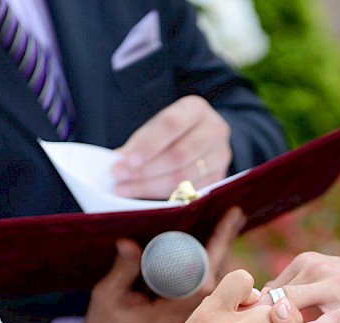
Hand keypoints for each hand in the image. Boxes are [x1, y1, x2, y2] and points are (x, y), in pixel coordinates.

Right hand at [75, 208, 244, 322]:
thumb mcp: (108, 297)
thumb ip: (123, 270)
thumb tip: (129, 242)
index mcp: (170, 315)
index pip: (202, 278)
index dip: (216, 248)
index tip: (228, 220)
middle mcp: (187, 319)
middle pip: (216, 280)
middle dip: (224, 246)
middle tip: (235, 216)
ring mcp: (190, 322)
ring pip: (215, 288)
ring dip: (221, 257)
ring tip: (230, 226)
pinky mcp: (189, 321)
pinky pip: (207, 295)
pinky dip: (212, 270)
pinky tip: (216, 251)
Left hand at [112, 95, 231, 198]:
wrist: (202, 139)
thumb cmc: (173, 132)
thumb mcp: (156, 128)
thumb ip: (139, 142)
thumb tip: (119, 162)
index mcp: (196, 109)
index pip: (171, 125)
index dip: (148, 144)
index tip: (126, 160)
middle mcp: (214, 130)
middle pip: (179, 154)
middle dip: (145, 169)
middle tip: (119, 177)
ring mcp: (220, 156)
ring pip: (183, 176)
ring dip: (150, 185)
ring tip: (125, 189)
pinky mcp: (219, 177)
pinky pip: (188, 191)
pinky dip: (163, 194)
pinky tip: (143, 195)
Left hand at [263, 252, 339, 322]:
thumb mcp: (325, 282)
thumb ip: (297, 290)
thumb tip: (265, 300)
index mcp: (306, 263)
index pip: (267, 292)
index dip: (258, 320)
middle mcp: (317, 270)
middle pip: (274, 300)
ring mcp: (338, 289)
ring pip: (294, 307)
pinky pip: (330, 321)